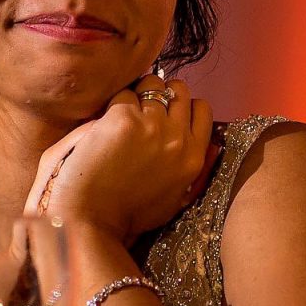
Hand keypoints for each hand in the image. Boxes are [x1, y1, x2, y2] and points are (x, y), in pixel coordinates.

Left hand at [28, 74, 214, 243]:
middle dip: (163, 92)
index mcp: (194, 157)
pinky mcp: (124, 119)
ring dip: (138, 93)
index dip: (184, 105)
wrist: (94, 220)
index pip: (202, 109)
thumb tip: (212, 148)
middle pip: (179, 90)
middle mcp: (178, 138)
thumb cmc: (129, 215)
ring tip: (123, 111)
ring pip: (152, 85)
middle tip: (144, 105)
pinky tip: (104, 123)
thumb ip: (194, 172)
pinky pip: (123, 95)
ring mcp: (152, 126)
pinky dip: (113, 105)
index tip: (168, 111)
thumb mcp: (177, 200)